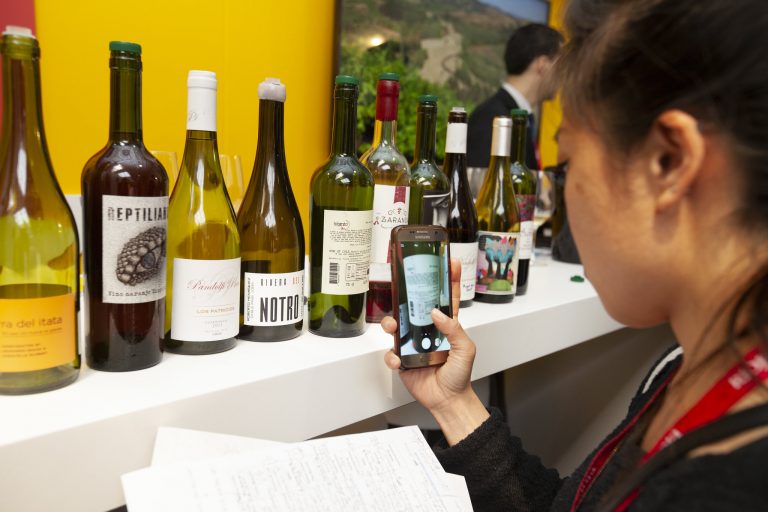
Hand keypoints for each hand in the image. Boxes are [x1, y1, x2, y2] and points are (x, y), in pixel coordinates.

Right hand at [382, 258, 488, 442]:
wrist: (447, 400)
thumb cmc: (459, 375)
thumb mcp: (465, 350)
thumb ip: (454, 330)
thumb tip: (436, 313)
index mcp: (446, 325)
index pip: (448, 297)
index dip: (450, 279)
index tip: (452, 261)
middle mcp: (428, 331)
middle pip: (414, 306)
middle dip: (407, 296)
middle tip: (404, 289)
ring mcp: (413, 344)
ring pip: (397, 325)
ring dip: (391, 322)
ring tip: (393, 327)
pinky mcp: (403, 359)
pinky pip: (391, 353)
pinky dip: (392, 356)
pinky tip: (399, 360)